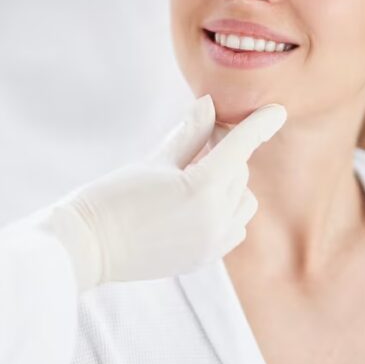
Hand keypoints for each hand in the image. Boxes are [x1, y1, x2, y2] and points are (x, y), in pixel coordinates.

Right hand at [44, 95, 285, 289]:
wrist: (86, 246)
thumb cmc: (112, 197)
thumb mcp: (154, 161)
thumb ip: (188, 135)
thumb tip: (208, 105)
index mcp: (202, 189)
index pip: (241, 148)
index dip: (260, 126)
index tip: (279, 111)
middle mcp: (215, 219)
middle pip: (239, 172)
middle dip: (225, 152)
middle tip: (198, 141)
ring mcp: (211, 243)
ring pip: (242, 200)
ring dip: (228, 182)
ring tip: (193, 176)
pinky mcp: (203, 258)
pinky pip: (234, 227)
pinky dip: (226, 210)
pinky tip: (196, 203)